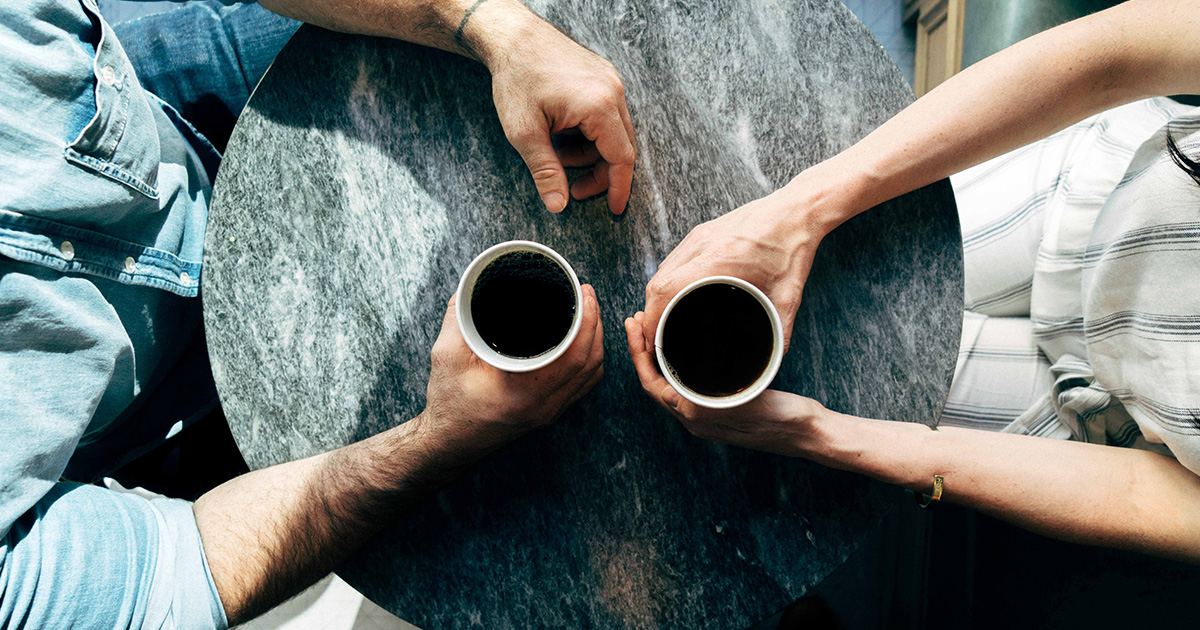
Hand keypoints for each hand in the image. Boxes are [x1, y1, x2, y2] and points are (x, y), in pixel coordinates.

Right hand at [424, 284, 604, 445]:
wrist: (449, 442)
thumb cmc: (447, 402)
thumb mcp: (447, 355)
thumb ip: (460, 317)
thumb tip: (472, 285)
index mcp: (524, 392)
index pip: (574, 356)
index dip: (587, 322)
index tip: (584, 293)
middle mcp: (544, 405)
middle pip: (590, 362)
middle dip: (595, 323)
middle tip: (587, 293)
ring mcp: (550, 412)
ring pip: (591, 375)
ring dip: (595, 340)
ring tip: (589, 311)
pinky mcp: (549, 412)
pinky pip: (583, 385)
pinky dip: (590, 359)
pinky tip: (584, 340)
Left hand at [483, 9, 635, 214]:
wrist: (512, 35)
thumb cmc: (516, 77)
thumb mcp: (525, 132)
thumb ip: (545, 171)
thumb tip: (559, 205)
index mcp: (599, 105)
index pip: (621, 158)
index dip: (618, 187)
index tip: (614, 209)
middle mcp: (612, 91)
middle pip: (622, 147)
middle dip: (599, 173)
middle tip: (574, 189)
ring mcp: (610, 81)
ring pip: (614, 133)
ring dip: (591, 153)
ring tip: (558, 157)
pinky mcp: (602, 77)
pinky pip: (607, 115)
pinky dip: (590, 134)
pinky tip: (564, 136)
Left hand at [624, 310, 822, 456]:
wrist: (808, 432)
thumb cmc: (783, 419)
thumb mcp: (747, 407)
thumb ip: (713, 404)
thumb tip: (681, 397)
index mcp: (696, 418)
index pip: (652, 384)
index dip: (639, 354)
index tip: (635, 324)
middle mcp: (695, 418)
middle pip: (655, 380)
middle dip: (642, 349)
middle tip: (636, 318)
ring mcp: (706, 412)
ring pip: (668, 380)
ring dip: (657, 353)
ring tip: (652, 325)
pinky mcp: (719, 404)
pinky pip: (686, 381)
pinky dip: (676, 359)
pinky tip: (682, 342)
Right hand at [641, 193, 825, 351]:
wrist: (798, 211)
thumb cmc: (794, 249)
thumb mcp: (789, 297)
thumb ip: (780, 332)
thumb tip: (774, 362)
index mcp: (720, 260)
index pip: (666, 290)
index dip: (652, 319)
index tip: (653, 340)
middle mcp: (702, 245)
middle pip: (657, 283)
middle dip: (650, 314)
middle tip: (656, 338)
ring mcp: (698, 236)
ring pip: (661, 271)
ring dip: (657, 297)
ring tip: (662, 321)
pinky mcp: (700, 232)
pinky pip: (673, 260)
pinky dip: (667, 281)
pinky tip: (674, 296)